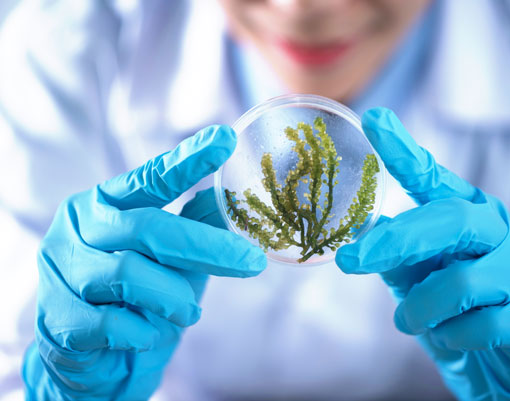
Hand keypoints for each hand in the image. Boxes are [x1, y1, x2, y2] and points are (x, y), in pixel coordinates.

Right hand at [23, 126, 266, 400]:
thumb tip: (230, 195)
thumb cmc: (137, 298)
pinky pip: (113, 321)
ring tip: (189, 312)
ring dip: (173, 297)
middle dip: (207, 247)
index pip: (150, 178)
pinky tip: (148, 334)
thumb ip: (195, 225)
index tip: (226, 139)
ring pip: (129, 274)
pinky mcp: (58, 317)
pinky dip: (144, 330)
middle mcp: (79, 227)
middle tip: (253, 262)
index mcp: (106, 203)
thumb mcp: (172, 258)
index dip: (188, 160)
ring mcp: (63, 270)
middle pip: (148, 227)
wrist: (95, 360)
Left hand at [336, 108, 509, 399]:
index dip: (403, 150)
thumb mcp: (419, 280)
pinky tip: (450, 338)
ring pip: (463, 283)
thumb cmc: (457, 312)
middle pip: (450, 220)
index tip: (373, 120)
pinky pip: (484, 326)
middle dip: (395, 242)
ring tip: (409, 321)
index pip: (434, 178)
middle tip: (349, 261)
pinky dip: (453, 337)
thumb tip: (364, 229)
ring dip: (422, 308)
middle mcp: (500, 233)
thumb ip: (398, 255)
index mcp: (468, 216)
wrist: (506, 367)